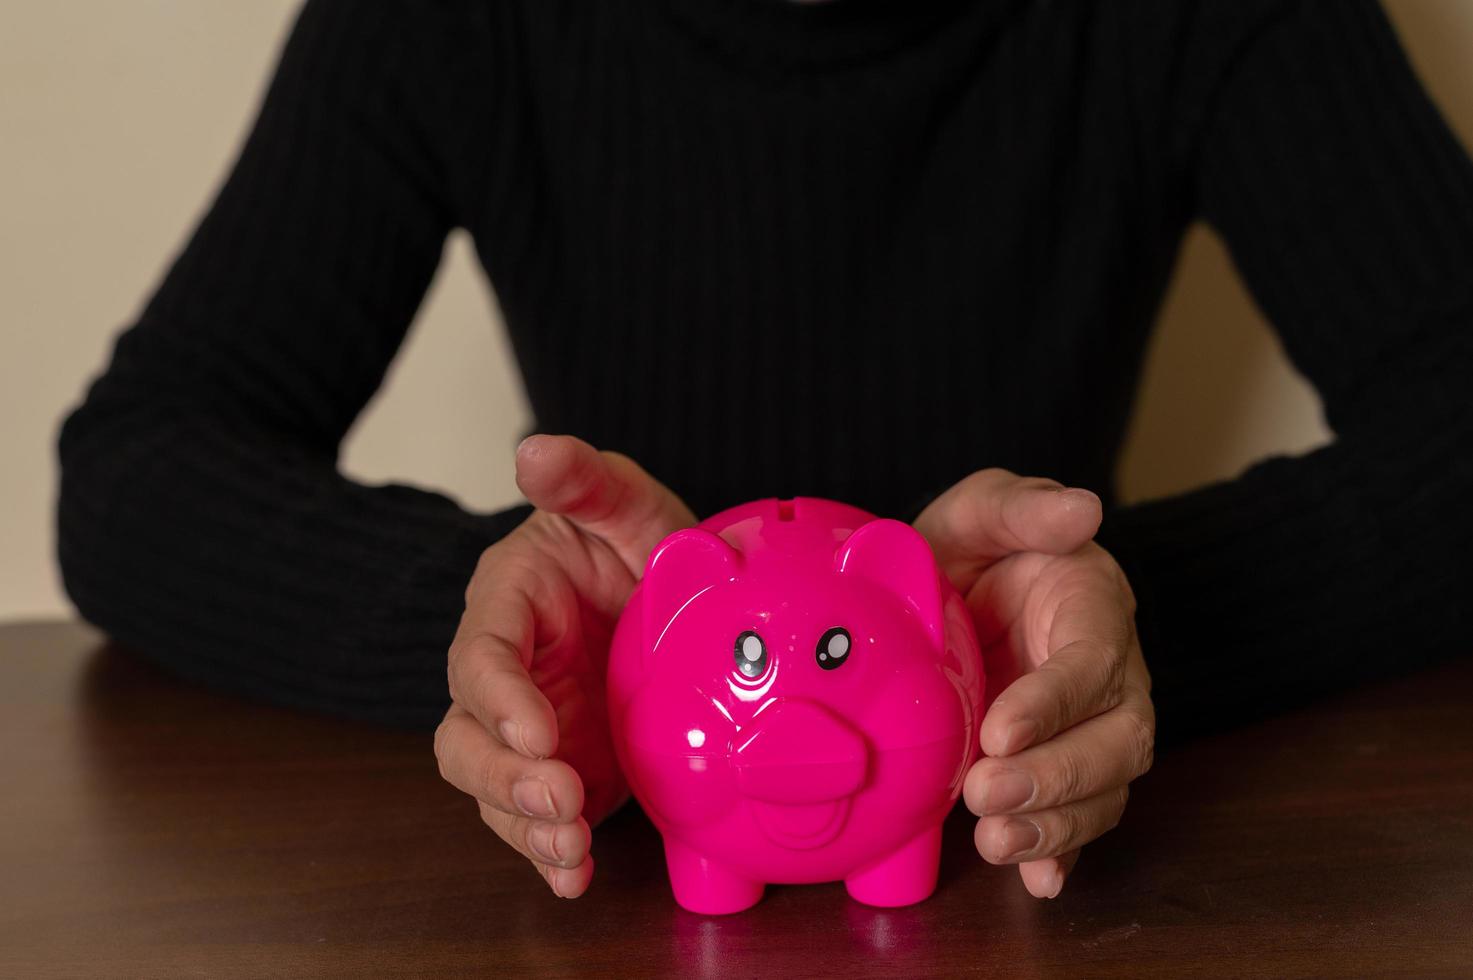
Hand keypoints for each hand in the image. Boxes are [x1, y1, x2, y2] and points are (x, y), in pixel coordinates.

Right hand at [434, 434, 693, 896]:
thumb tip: (533, 449)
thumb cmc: (639, 542)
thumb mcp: (627, 502)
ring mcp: (530, 727)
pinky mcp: (560, 770)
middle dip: (503, 775)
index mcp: (510, 600)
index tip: (537, 728)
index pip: (482, 649)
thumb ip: (586, 478)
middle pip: (467, 733)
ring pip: (491, 785)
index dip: (499, 694)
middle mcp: (508, 672)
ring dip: (524, 826)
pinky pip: (534, 819)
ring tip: (571, 852)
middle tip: (560, 800)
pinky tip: (574, 880)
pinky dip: (547, 855)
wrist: (677, 600)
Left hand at [913, 469, 1153, 898]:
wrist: (963, 592)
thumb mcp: (983, 511)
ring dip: (1056, 825)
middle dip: (1056, 776)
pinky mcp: (1068, 769)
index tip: (1001, 729)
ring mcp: (1093, 729)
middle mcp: (1110, 676)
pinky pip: (1083, 819)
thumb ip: (1022, 508)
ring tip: (996, 842)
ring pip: (1105, 789)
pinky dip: (1064, 854)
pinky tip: (1040, 881)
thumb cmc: (979, 549)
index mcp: (1092, 606)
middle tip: (986, 794)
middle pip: (1116, 739)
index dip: (1054, 701)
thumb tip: (1084, 508)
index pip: (1092, 659)